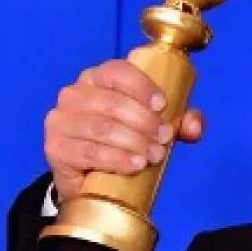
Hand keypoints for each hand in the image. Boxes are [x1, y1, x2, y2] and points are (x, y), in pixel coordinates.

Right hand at [43, 59, 204, 203]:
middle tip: (164, 138)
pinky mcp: (56, 148)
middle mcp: (73, 95)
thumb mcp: (156, 128)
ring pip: (102, 128)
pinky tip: (134, 165)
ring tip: (153, 155)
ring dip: (133, 142)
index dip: (141, 87)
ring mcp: (60, 121)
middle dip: (144, 121)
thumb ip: (181, 122)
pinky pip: (88, 151)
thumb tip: (195, 126)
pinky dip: (116, 159)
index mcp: (97, 79)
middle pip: (112, 102)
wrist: (92, 179)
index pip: (116, 71)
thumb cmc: (125, 142)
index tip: (162, 106)